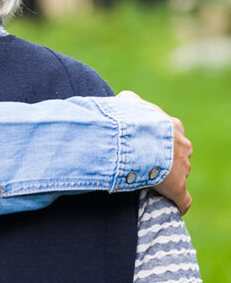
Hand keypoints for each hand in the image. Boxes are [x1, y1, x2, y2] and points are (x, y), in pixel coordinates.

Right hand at [118, 90, 191, 214]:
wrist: (136, 139)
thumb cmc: (130, 119)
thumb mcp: (127, 102)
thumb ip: (128, 101)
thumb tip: (123, 100)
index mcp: (172, 126)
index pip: (170, 134)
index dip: (158, 141)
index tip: (144, 145)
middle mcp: (182, 145)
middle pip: (178, 154)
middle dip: (165, 159)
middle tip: (144, 163)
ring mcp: (183, 167)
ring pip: (180, 174)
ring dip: (167, 178)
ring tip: (148, 182)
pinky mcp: (178, 187)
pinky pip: (183, 200)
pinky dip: (178, 204)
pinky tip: (173, 207)